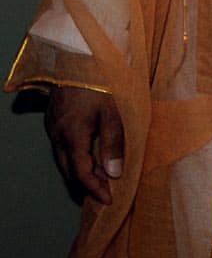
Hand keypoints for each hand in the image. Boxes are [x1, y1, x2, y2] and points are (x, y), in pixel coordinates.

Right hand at [45, 87, 124, 203]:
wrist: (78, 57)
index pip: (81, 173)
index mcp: (72, 135)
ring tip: (101, 176)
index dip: (95, 188)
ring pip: (63, 158)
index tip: (109, 200)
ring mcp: (52, 127)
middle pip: (68, 169)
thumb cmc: (100, 82)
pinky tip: (90, 154)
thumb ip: (114, 143)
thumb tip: (114, 173)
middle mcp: (57, 135)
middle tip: (106, 190)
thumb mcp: (113, 112)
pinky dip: (75, 156)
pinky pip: (62, 146)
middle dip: (86, 183)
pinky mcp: (53, 119)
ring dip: (80, 170)